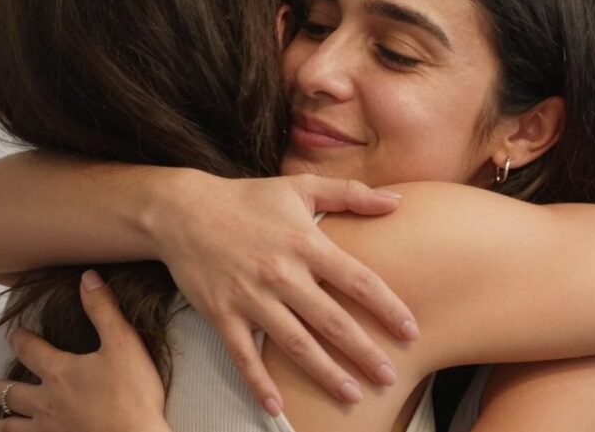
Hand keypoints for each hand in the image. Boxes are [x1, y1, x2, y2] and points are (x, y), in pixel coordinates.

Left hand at [0, 271, 168, 431]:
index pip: (30, 350)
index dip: (20, 338)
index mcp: (60, 372)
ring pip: (12, 427)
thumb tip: (87, 278)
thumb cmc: (132, 395)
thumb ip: (104, 310)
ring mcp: (49, 430)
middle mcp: (46, 402)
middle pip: (12, 392)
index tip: (14, 333)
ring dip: (0, 422)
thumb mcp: (124, 344)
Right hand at [154, 172, 418, 413]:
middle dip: (364, 352)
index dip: (388, 308)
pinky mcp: (222, 314)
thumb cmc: (247, 198)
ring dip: (326, 373)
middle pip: (332, 322)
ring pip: (295, 345)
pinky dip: (259, 383)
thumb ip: (351, 194)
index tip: (411, 331)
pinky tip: (277, 407)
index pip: (358, 281)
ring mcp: (251, 297)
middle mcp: (282, 274)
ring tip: (353, 396)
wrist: (182, 210)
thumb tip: (397, 202)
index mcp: (306, 244)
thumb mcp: (301, 187)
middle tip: (390, 376)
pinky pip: (244, 355)